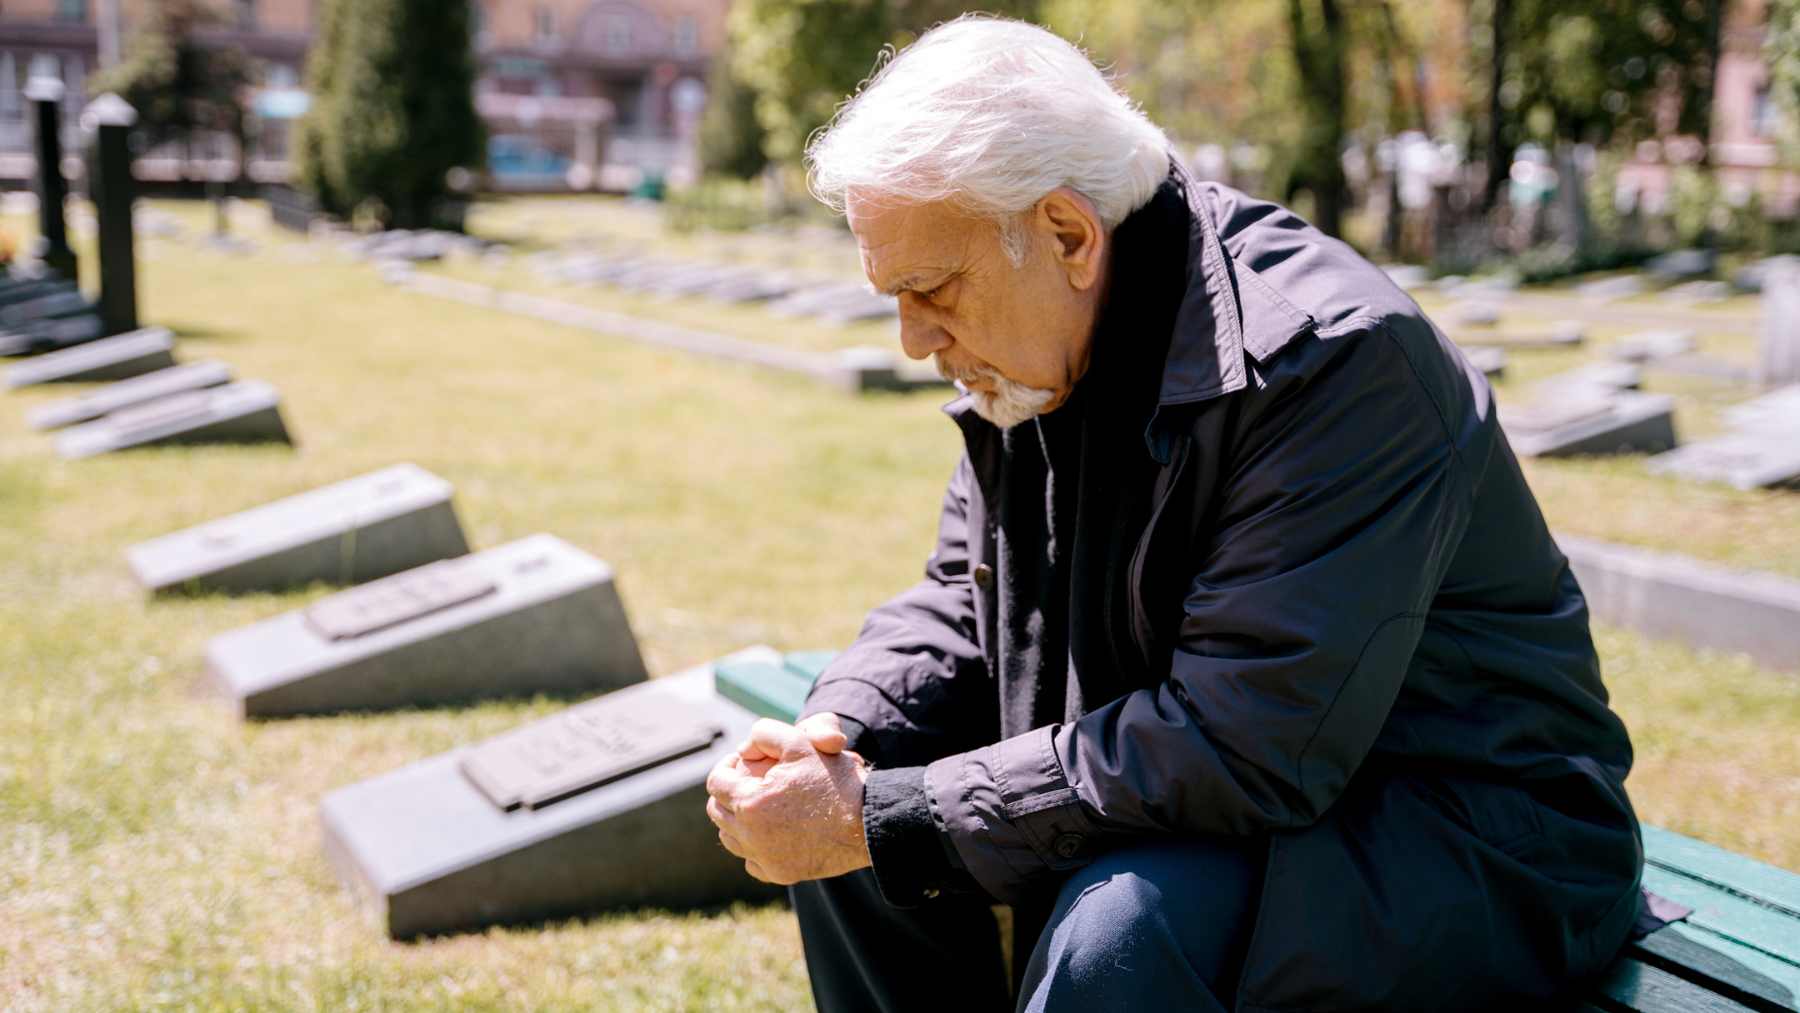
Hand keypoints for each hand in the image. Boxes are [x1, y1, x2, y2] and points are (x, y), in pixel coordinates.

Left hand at [705, 717, 871, 884]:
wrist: (867, 823)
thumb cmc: (835, 780)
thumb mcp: (800, 742)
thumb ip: (765, 734)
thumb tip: (744, 748)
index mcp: (749, 801)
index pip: (716, 783)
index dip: (726, 767)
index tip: (741, 762)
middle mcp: (750, 835)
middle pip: (718, 812)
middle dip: (729, 793)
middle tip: (748, 781)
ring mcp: (764, 858)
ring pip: (730, 839)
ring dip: (736, 820)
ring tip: (757, 805)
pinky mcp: (780, 874)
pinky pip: (751, 861)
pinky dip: (754, 847)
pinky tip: (770, 833)